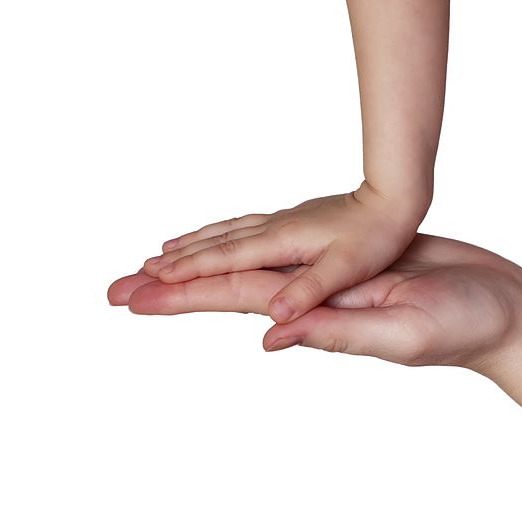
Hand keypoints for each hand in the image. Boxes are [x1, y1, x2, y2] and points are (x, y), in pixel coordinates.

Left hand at [113, 234, 521, 371]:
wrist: (504, 309)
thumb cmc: (465, 325)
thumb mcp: (401, 332)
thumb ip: (336, 333)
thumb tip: (267, 336)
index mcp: (325, 312)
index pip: (238, 301)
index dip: (184, 296)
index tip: (131, 296)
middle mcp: (321, 298)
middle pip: (235, 286)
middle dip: (175, 288)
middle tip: (117, 289)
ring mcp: (338, 280)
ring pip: (260, 267)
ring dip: (209, 268)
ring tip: (163, 269)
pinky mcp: (358, 259)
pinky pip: (296, 252)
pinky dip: (260, 248)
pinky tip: (244, 251)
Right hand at [140, 182, 427, 323]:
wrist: (393, 198)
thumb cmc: (376, 235)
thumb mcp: (346, 268)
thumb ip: (308, 291)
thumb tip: (273, 316)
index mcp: (279, 242)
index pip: (221, 261)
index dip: (183, 274)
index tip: (146, 284)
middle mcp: (271, 230)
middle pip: (207, 249)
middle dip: (166, 266)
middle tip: (128, 279)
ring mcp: (277, 224)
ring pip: (219, 235)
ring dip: (185, 248)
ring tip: (154, 258)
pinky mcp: (288, 221)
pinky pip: (237, 227)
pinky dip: (212, 234)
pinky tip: (206, 237)